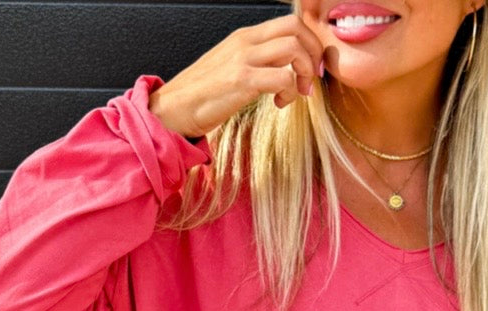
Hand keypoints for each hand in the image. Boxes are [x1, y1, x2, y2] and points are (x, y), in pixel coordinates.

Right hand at [148, 0, 324, 138]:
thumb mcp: (233, 68)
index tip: (308, 70)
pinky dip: (290, 92)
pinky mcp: (242, 79)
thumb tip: (285, 68)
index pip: (289, 23)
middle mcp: (245, 41)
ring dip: (304, 73)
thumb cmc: (203, 95)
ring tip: (296, 94)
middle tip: (309, 81)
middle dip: (313, 54)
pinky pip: (283, 77)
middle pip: (296, 28)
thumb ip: (258, 62)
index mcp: (245, 37)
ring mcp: (243, 58)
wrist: (174, 108)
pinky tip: (279, 104)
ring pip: (294, 48)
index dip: (308, 44)